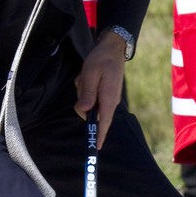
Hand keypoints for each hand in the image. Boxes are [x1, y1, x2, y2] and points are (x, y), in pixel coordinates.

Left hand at [74, 33, 127, 147]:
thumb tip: (84, 111)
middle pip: (90, 112)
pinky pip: (88, 96)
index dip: (99, 135)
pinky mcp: (103, 93)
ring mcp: (106, 98)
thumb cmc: (102, 60)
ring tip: (86, 77)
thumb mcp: (91, 75)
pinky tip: (87, 76)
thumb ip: (87, 93)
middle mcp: (109, 101)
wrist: (112, 49)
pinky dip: (84, 87)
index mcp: (109, 99)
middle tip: (84, 82)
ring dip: (83, 91)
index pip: (104, 122)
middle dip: (82, 100)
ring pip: (87, 103)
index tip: (95, 148)